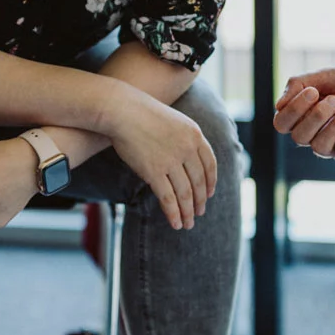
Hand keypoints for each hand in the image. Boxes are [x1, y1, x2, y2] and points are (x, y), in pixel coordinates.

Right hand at [104, 90, 217, 230]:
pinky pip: (168, 198)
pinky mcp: (154, 172)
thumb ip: (186, 139)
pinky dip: (173, 213)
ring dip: (188, 212)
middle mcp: (187, 149)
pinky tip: (176, 222)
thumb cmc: (144, 114)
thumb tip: (189, 160)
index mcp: (195, 135)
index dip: (211, 182)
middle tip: (200, 213)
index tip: (210, 194)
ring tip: (188, 224)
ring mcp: (171, 161)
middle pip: (199, 182)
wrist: (123, 110)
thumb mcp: (175, 121)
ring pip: (185, 194)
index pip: (210, 164)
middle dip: (200, 201)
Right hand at [274, 55, 334, 167]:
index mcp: (307, 115)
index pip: (282, 123)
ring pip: (320, 147)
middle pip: (298, 137)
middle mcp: (318, 133)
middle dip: (315, 116)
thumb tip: (278, 105)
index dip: (293, 110)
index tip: (312, 91)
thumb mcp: (328, 75)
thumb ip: (300, 83)